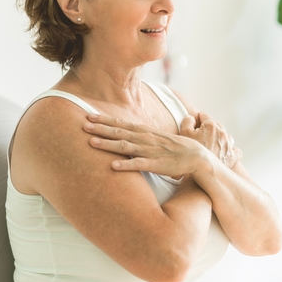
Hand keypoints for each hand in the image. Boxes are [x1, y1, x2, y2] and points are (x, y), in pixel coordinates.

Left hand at [83, 113, 203, 177]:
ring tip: (91, 142)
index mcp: (146, 132)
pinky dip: (125, 165)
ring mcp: (151, 151)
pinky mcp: (156, 164)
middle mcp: (146, 139)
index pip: (122, 123)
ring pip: (125, 146)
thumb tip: (129, 132)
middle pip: (119, 132)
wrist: (197, 157)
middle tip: (83, 124)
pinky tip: (112, 166)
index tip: (89, 115)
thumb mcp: (158, 138)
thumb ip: (143, 135)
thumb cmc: (176, 148)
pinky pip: (138, 164)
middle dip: (101, 128)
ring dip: (108, 144)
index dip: (105, 120)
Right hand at [180, 111, 241, 168]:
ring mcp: (228, 144)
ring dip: (220, 138)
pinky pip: (235, 151)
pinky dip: (231, 150)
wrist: (202, 170)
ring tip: (211, 143)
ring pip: (226, 136)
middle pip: (216, 125)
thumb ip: (187, 122)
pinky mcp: (232, 156)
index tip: (196, 122)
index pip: (205, 116)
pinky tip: (225, 152)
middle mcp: (222, 133)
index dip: (198, 118)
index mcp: (211, 126)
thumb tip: (191, 118)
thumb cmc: (192, 154)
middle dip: (209, 128)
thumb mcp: (184, 134)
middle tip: (201, 134)